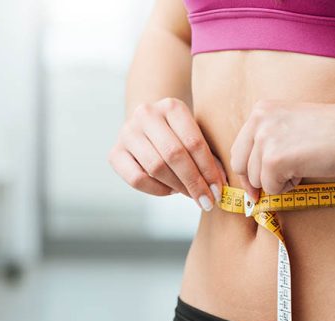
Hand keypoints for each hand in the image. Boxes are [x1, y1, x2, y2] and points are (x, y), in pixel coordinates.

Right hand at [108, 97, 228, 210]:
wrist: (147, 127)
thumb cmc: (179, 135)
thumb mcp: (195, 136)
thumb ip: (209, 157)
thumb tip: (220, 186)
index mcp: (171, 105)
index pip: (193, 141)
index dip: (208, 169)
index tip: (218, 190)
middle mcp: (145, 114)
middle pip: (174, 154)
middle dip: (194, 182)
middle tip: (207, 201)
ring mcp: (127, 132)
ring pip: (155, 167)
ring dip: (177, 187)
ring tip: (191, 195)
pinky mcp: (114, 153)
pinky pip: (137, 179)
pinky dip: (157, 190)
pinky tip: (171, 190)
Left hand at [230, 99, 334, 200]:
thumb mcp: (292, 124)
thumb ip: (270, 140)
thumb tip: (251, 176)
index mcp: (261, 110)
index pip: (239, 148)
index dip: (247, 170)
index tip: (255, 185)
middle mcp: (258, 121)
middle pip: (240, 165)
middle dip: (255, 181)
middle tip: (274, 188)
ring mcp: (265, 140)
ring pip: (257, 180)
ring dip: (278, 182)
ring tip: (303, 167)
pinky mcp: (274, 160)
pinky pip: (271, 188)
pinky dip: (288, 188)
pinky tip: (306, 172)